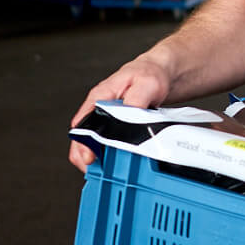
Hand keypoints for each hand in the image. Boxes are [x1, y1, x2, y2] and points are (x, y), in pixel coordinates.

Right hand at [68, 55, 173, 173]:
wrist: (162, 73)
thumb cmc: (150, 74)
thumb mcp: (147, 84)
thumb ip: (136, 101)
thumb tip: (128, 117)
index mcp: (100, 96)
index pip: (82, 124)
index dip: (82, 143)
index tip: (89, 157)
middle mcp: (99, 109)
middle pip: (83, 138)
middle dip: (87, 156)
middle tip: (99, 170)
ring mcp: (107, 119)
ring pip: (94, 144)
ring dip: (99, 158)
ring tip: (109, 170)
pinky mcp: (116, 127)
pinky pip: (107, 144)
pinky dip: (110, 155)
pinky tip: (118, 163)